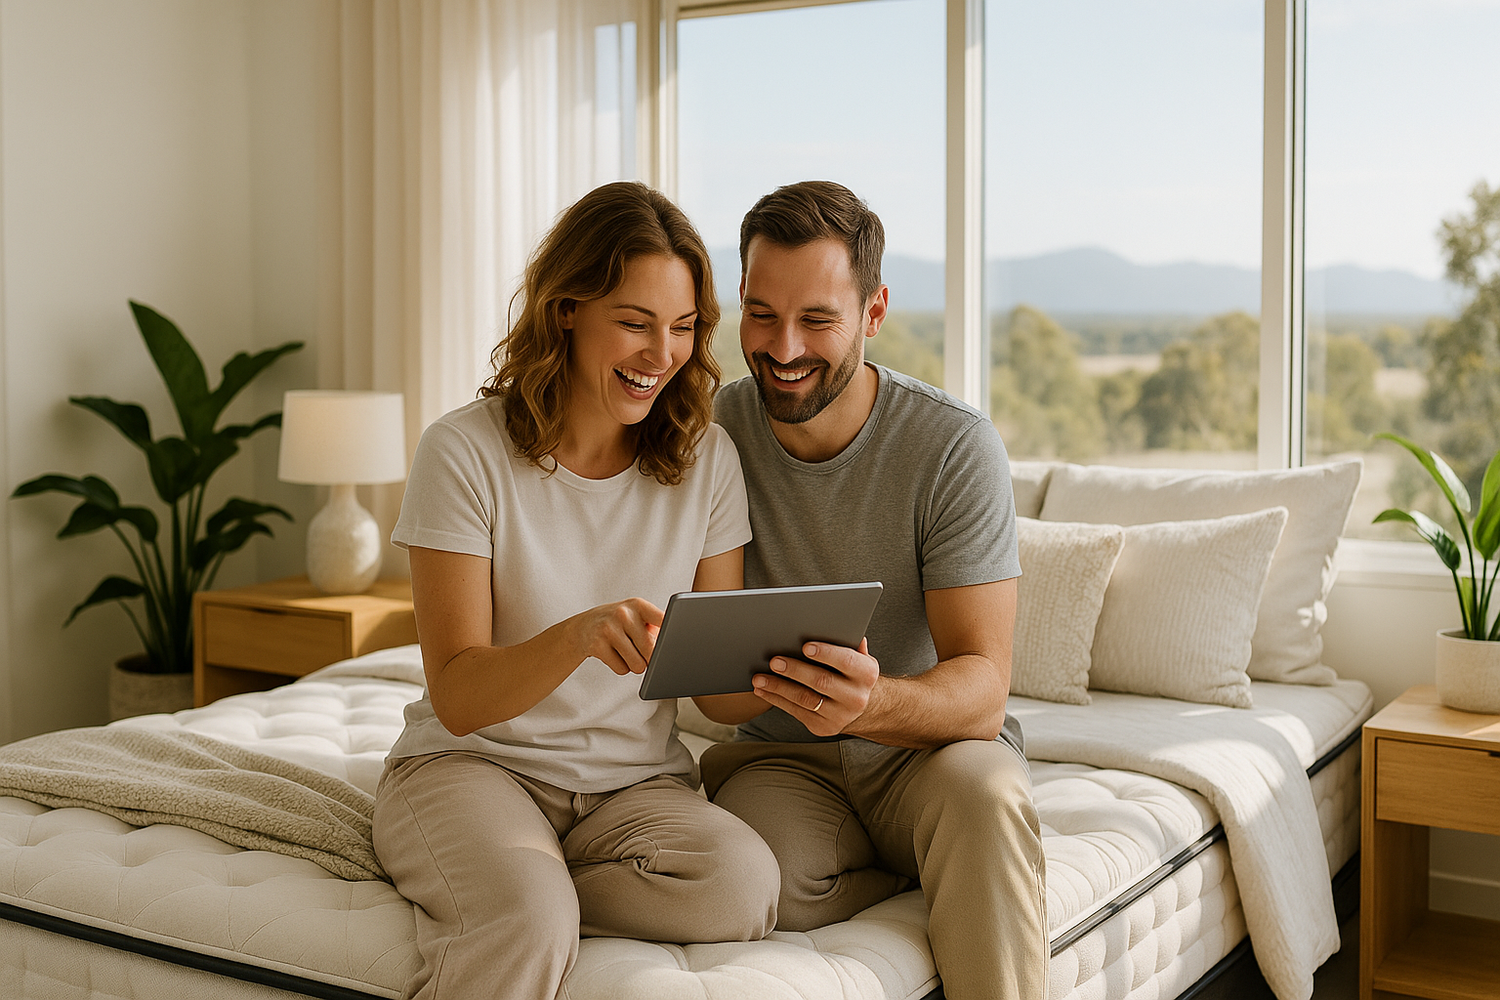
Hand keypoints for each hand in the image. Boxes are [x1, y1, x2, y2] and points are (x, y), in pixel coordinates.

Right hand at [565, 598, 663, 675]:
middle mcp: (623, 613)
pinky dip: (621, 667)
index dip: (672, 632)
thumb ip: (656, 628)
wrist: (583, 627)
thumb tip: (671, 649)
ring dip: (636, 664)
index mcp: (638, 604)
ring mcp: (608, 629)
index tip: (678, 640)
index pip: (663, 619)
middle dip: (650, 657)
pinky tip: (614, 654)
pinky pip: (622, 669)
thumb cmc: (619, 623)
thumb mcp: (637, 617)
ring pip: (638, 664)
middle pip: (651, 649)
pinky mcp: (597, 646)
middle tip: (641, 650)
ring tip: (626, 651)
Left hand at [751, 638, 879, 736]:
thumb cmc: (852, 673)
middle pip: (822, 681)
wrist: (863, 707)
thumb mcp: (859, 657)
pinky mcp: (823, 727)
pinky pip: (796, 712)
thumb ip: (849, 644)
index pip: (846, 661)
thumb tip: (840, 627)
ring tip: (759, 678)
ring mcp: (840, 715)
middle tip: (774, 661)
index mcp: (867, 674)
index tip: (805, 646)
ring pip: (805, 699)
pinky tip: (763, 690)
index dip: (826, 653)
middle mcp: (856, 697)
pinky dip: (776, 700)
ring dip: (779, 688)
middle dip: (795, 670)